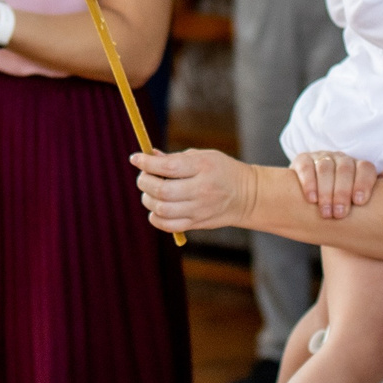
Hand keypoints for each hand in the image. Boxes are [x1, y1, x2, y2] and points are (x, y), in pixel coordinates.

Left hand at [132, 147, 257, 233]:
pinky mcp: (197, 223)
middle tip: (143, 177)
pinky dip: (155, 217)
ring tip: (150, 192)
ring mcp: (199, 209)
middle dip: (144, 182)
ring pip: (162, 209)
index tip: (135, 158)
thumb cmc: (221, 171)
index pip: (169, 166)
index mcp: (203, 167)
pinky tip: (156, 208)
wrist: (246, 196)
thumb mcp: (202, 156)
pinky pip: (168, 226)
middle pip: (162, 191)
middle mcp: (202, 189)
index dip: (147, 163)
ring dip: (148, 200)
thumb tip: (147, 156)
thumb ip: (174, 158)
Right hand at [289, 150, 378, 218]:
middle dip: (342, 192)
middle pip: (345, 169)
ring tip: (326, 213)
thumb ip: (375, 190)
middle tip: (340, 214)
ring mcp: (322, 158)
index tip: (359, 202)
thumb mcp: (358, 197)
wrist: (312, 201)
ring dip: (326, 191)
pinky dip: (309, 182)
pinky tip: (311, 199)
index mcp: (357, 166)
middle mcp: (341, 159)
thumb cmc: (342, 201)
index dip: (363, 183)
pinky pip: (306, 167)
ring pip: (326, 168)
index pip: (365, 168)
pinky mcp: (302, 160)